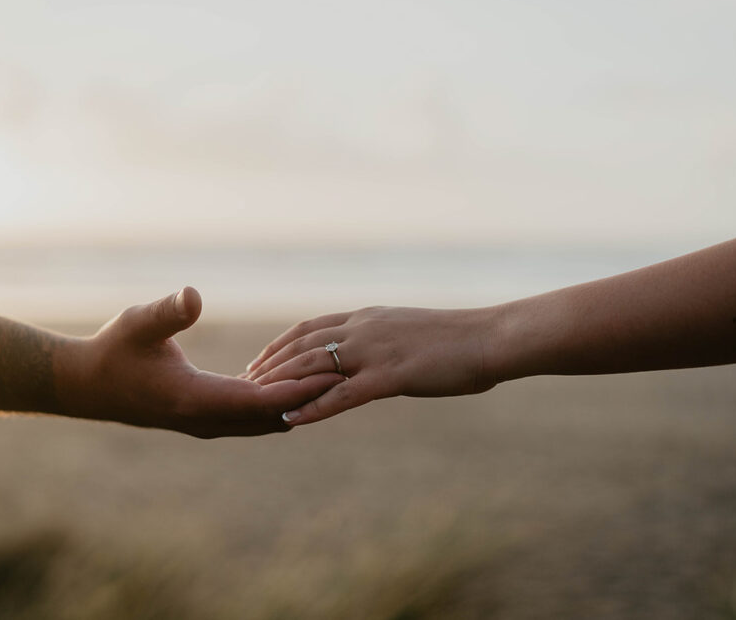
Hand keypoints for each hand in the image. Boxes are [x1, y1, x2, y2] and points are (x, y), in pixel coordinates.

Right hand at [53, 287, 343, 437]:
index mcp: (195, 400)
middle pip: (273, 416)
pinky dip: (279, 402)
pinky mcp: (207, 418)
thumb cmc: (112, 350)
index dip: (300, 388)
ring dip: (298, 402)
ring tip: (336, 381)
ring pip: (266, 421)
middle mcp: (207, 420)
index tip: (335, 375)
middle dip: (311, 397)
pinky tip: (300, 383)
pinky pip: (253, 416)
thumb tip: (193, 295)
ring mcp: (208, 423)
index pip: (261, 400)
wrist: (87, 386)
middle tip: (352, 377)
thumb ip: (168, 311)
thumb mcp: (137, 322)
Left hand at [243, 306, 498, 425]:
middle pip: (301, 345)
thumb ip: (385, 341)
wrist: (492, 338)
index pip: (310, 326)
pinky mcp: (390, 377)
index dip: (280, 344)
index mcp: (368, 317)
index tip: (258, 359)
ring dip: (280, 384)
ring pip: (313, 366)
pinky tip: (290, 419)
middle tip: (243, 383)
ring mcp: (375, 351)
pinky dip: (312, 407)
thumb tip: (374, 355)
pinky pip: (342, 395)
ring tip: (253, 401)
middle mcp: (363, 328)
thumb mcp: (412, 333)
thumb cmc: (461, 339)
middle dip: (269, 365)